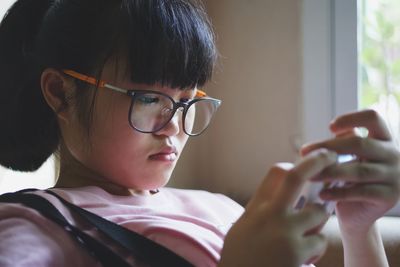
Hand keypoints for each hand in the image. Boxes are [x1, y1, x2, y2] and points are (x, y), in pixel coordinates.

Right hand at [219, 149, 336, 266]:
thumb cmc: (241, 254)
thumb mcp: (244, 225)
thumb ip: (262, 209)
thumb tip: (279, 193)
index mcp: (256, 206)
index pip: (276, 173)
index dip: (294, 166)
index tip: (305, 165)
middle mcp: (270, 214)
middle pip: (296, 177)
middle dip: (317, 162)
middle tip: (331, 155)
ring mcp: (284, 232)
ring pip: (318, 213)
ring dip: (318, 221)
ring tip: (306, 233)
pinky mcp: (297, 252)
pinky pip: (320, 240)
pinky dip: (316, 246)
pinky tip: (303, 255)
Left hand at [301, 110, 399, 233]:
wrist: (358, 213)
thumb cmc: (348, 179)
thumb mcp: (346, 157)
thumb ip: (341, 143)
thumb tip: (327, 136)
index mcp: (383, 139)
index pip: (373, 117)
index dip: (351, 118)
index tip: (330, 126)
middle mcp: (393, 154)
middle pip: (360, 144)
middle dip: (329, 147)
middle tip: (304, 153)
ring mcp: (394, 176)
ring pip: (358, 170)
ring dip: (330, 172)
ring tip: (310, 176)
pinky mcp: (389, 197)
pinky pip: (360, 192)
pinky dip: (338, 193)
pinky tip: (322, 194)